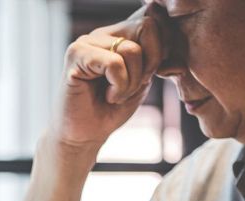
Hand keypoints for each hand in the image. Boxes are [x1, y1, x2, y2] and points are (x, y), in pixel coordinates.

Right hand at [50, 3, 168, 148]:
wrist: (84, 137)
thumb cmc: (110, 110)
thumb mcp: (142, 80)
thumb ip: (154, 55)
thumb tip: (169, 32)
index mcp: (119, 35)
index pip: (153, 18)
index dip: (162, 47)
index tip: (148, 75)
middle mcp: (103, 33)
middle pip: (148, 26)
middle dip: (151, 63)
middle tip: (134, 86)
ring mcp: (87, 41)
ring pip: (132, 49)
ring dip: (132, 82)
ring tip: (116, 95)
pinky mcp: (76, 55)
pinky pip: (115, 63)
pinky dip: (119, 87)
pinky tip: (109, 97)